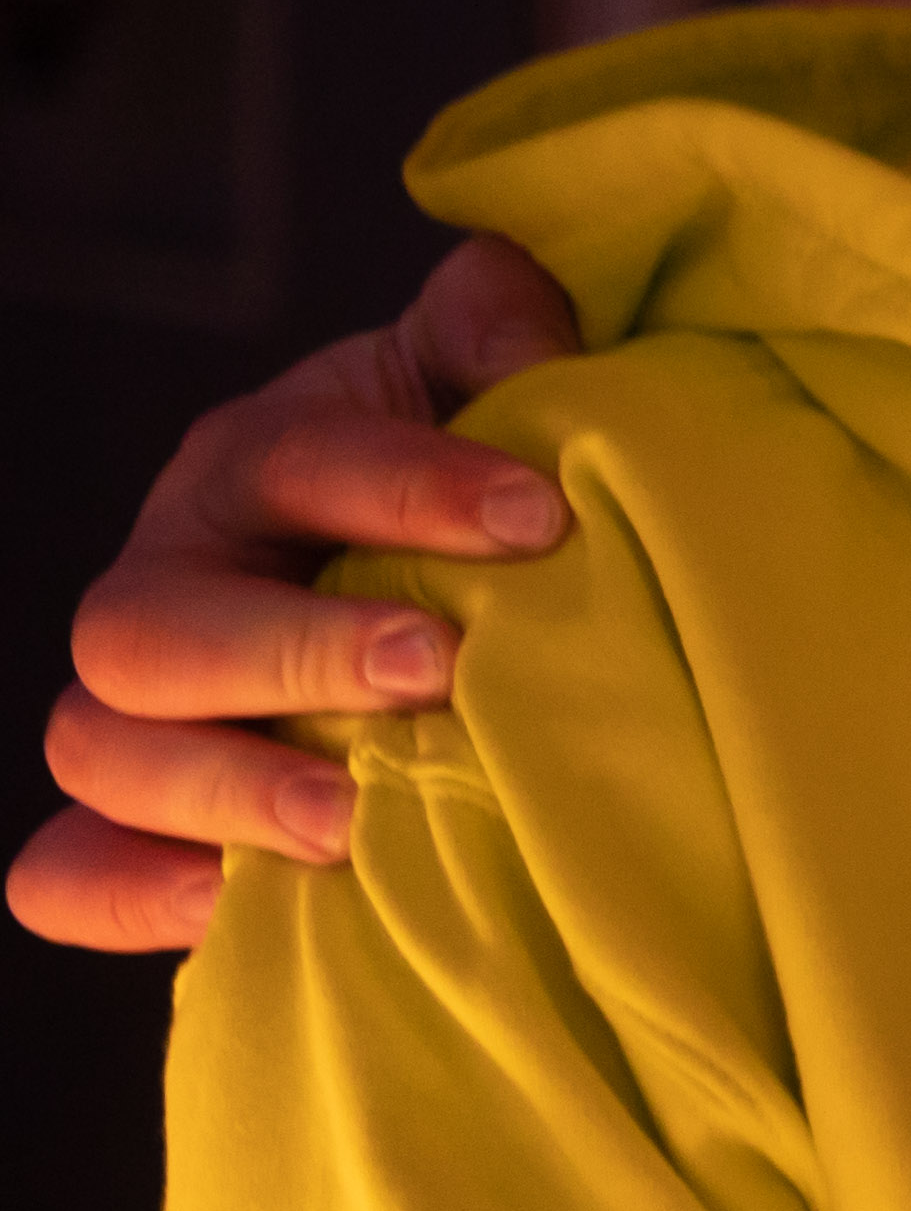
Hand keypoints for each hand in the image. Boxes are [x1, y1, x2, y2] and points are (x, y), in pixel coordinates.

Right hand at [15, 236, 586, 952]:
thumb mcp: (495, 392)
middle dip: (287, 649)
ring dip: (219, 787)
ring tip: (354, 820)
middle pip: (153, 623)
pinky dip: (127, 893)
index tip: (538, 516)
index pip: (295, 462)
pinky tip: (228, 909)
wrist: (465, 598)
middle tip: (430, 669)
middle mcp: (175, 577)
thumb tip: (524, 300)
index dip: (406, 484)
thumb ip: (506, 335)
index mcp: (256, 465)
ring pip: (101, 745)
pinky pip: (72, 871)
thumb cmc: (484, 489)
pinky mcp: (143, 823)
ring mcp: (142, 707)